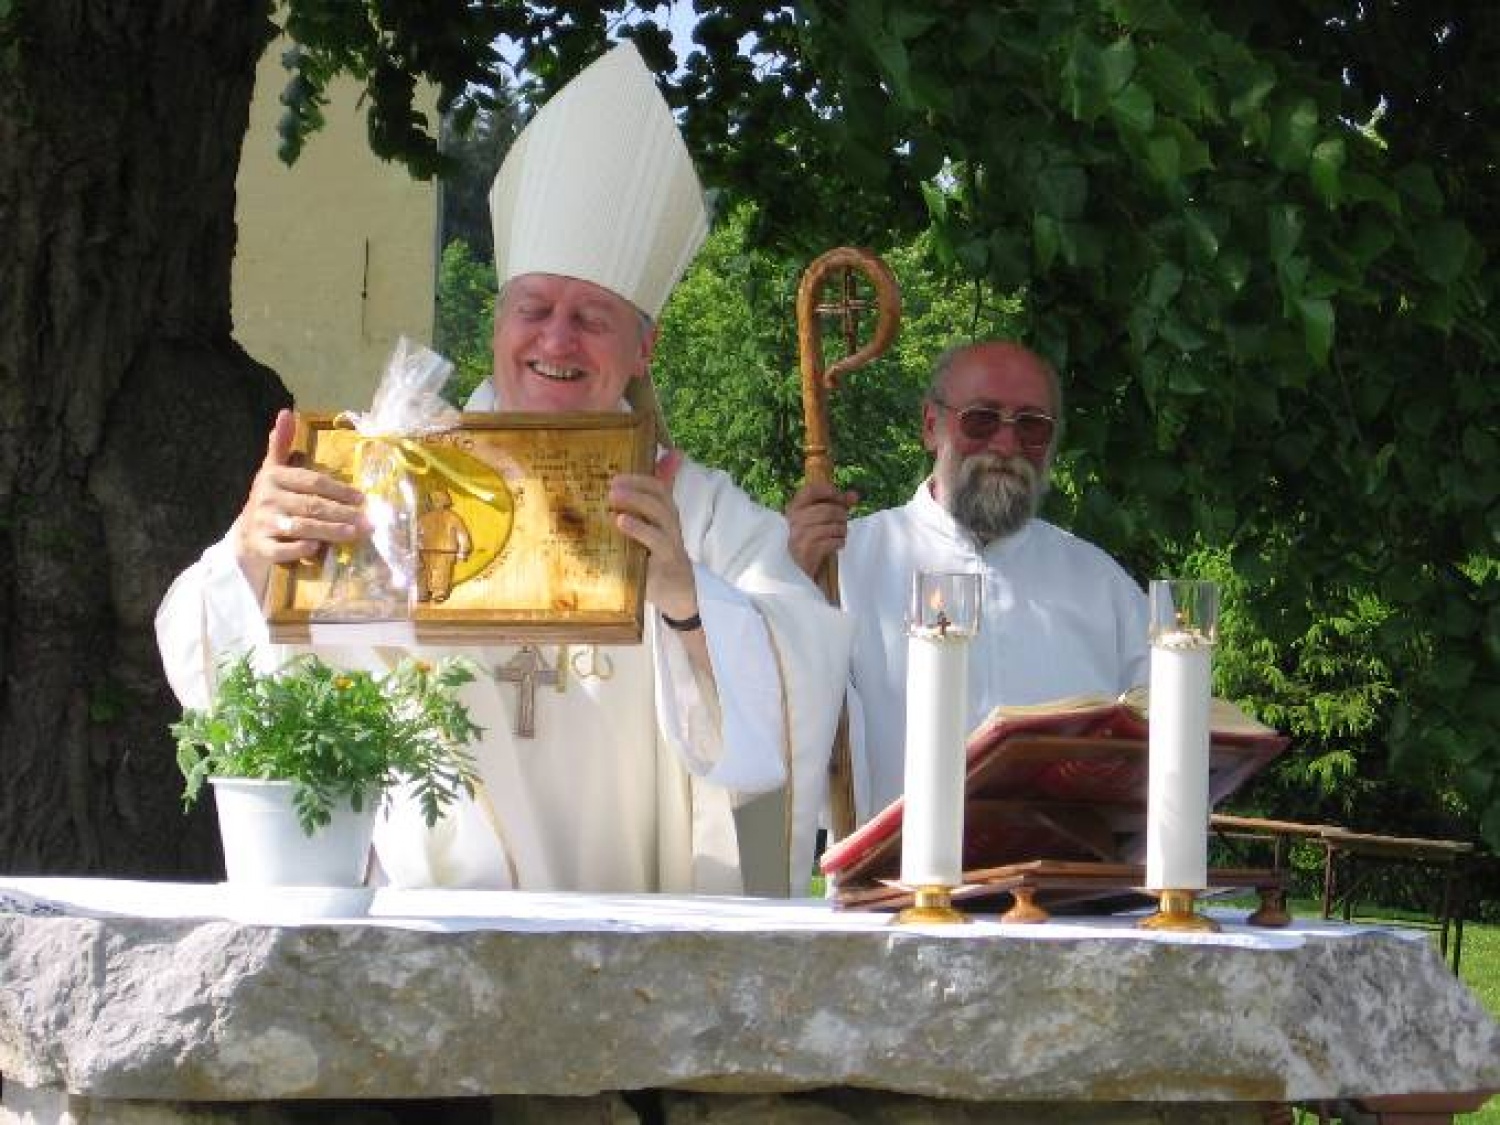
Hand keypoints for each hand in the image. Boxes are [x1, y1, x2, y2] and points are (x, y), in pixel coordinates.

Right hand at [233, 409, 367, 595]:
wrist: (247, 535)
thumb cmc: (271, 499)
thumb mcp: (274, 469)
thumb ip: (282, 444)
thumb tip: (286, 412)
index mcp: (273, 477)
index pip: (311, 481)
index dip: (338, 489)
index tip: (361, 498)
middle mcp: (267, 499)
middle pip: (311, 505)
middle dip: (341, 513)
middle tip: (367, 521)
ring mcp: (263, 524)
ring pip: (301, 527)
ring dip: (330, 531)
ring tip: (354, 533)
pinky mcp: (262, 547)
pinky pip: (283, 549)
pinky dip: (300, 548)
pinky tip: (318, 548)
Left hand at [608, 471, 696, 620]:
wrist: (680, 596)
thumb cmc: (658, 564)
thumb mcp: (647, 538)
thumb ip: (636, 519)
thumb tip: (618, 499)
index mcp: (666, 517)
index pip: (659, 488)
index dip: (640, 479)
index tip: (616, 477)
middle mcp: (671, 525)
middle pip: (660, 496)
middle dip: (637, 486)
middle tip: (611, 485)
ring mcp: (671, 542)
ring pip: (661, 514)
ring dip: (636, 501)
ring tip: (613, 497)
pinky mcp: (668, 561)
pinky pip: (656, 540)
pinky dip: (638, 527)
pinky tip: (620, 521)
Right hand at [785, 482, 856, 578]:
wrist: (797, 569)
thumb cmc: (811, 539)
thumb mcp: (820, 519)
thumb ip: (837, 504)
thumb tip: (854, 495)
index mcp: (794, 508)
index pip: (810, 490)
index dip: (830, 491)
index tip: (841, 498)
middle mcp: (794, 521)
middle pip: (827, 510)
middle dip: (841, 516)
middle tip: (843, 522)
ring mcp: (798, 537)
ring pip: (831, 527)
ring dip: (841, 530)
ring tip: (840, 534)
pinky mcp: (806, 552)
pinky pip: (831, 542)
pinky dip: (839, 542)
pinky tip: (837, 544)